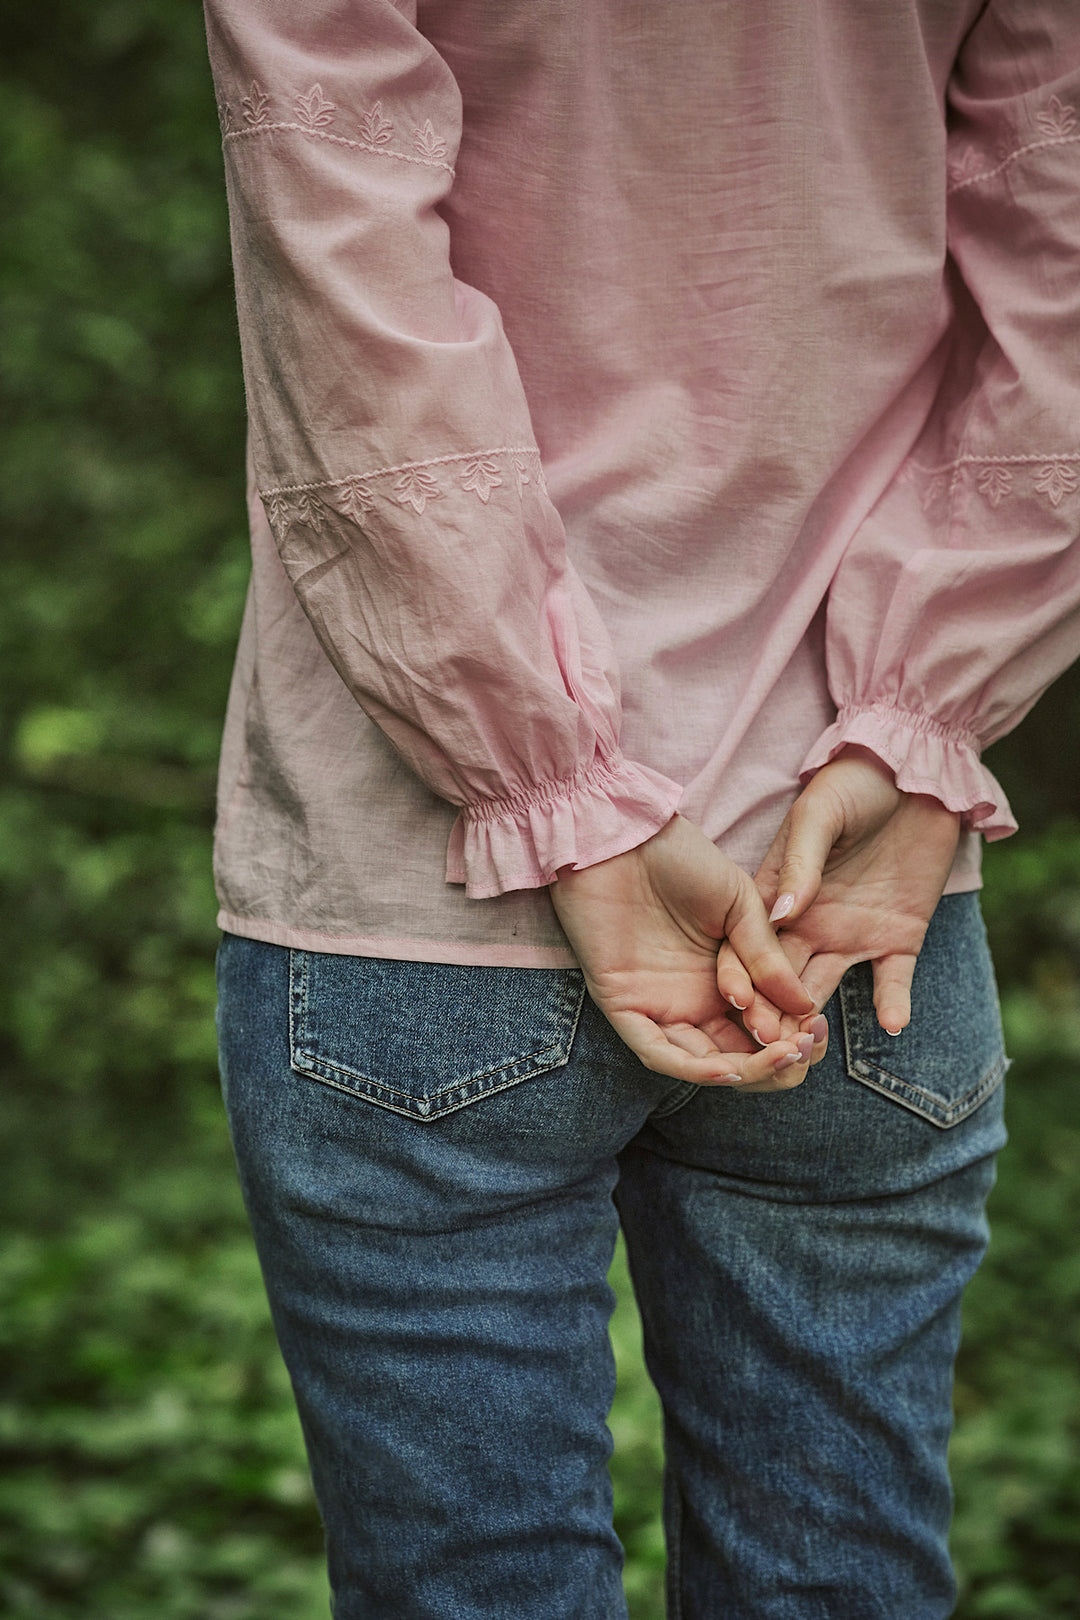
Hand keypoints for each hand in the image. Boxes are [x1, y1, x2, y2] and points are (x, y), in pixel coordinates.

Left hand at [550, 815, 824, 1090]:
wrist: (623, 833)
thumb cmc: (680, 858)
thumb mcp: (740, 905)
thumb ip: (768, 956)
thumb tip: (806, 1006)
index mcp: (725, 977)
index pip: (764, 1028)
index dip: (793, 1036)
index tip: (817, 1028)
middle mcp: (693, 1000)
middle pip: (739, 1055)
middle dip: (775, 1062)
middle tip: (802, 1047)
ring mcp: (658, 1005)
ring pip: (703, 1063)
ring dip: (744, 1070)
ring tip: (779, 1057)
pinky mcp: (624, 1006)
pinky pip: (659, 1054)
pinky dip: (694, 1069)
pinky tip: (730, 1068)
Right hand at [717, 747, 960, 1039]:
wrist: (916, 774)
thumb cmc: (854, 784)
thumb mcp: (821, 814)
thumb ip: (800, 864)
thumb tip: (779, 914)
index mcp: (776, 895)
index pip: (746, 945)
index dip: (739, 974)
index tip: (736, 1002)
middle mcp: (808, 924)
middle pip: (778, 979)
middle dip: (769, 1014)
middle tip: (767, 1046)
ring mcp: (852, 934)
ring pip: (824, 990)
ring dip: (815, 1021)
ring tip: (812, 1049)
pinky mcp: (898, 937)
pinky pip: (893, 980)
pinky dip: (893, 1004)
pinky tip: (893, 1024)